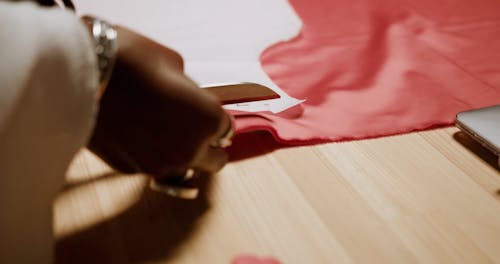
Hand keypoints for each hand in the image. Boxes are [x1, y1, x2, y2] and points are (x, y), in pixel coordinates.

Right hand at [88, 26, 229, 178]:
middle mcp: (191, 149)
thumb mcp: (172, 63)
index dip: (216, 120)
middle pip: (215, 162)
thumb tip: (187, 98)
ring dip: (178, 152)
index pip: (226, 130)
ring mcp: (161, 164)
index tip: (206, 115)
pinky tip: (133, 131)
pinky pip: (152, 165)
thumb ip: (190, 89)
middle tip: (192, 130)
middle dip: (208, 148)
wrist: (77, 76)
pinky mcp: (133, 171)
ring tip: (156, 128)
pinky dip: (149, 153)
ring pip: (184, 168)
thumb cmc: (130, 62)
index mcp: (208, 119)